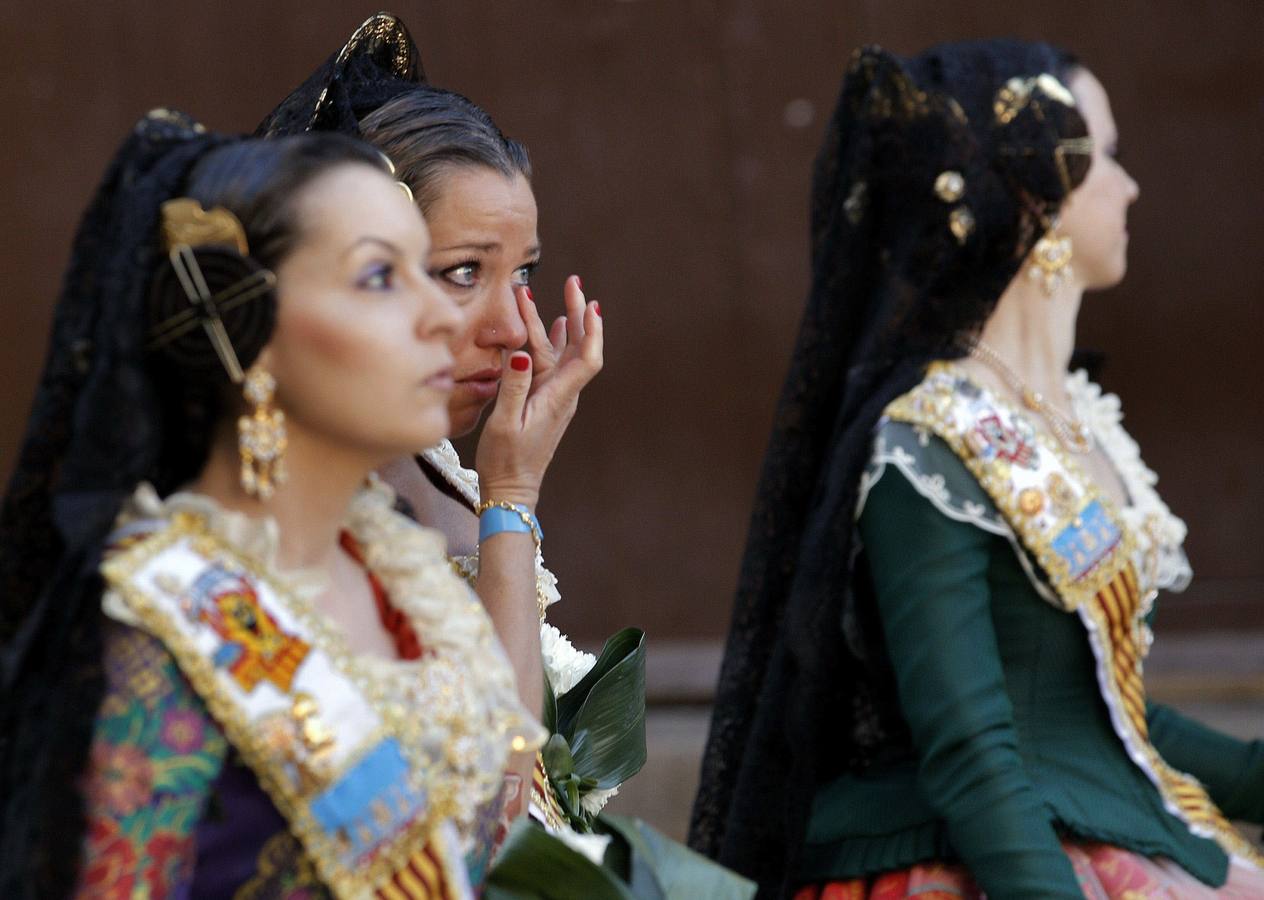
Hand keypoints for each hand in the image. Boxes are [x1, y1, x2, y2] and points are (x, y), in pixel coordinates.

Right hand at [475, 275, 602, 508]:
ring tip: (565, 294)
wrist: (512, 490)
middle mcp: (562, 395)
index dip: (592, 330)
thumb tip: (521, 350)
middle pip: (577, 348)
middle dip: (576, 313)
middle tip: (573, 282)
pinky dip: (554, 342)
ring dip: (563, 324)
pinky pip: (553, 365)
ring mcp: (555, 398)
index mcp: (557, 398)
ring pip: (562, 353)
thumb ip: (513, 385)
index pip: (586, 358)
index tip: (590, 303)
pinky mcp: (545, 402)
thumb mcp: (503, 422)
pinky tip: (555, 328)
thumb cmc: (506, 460)